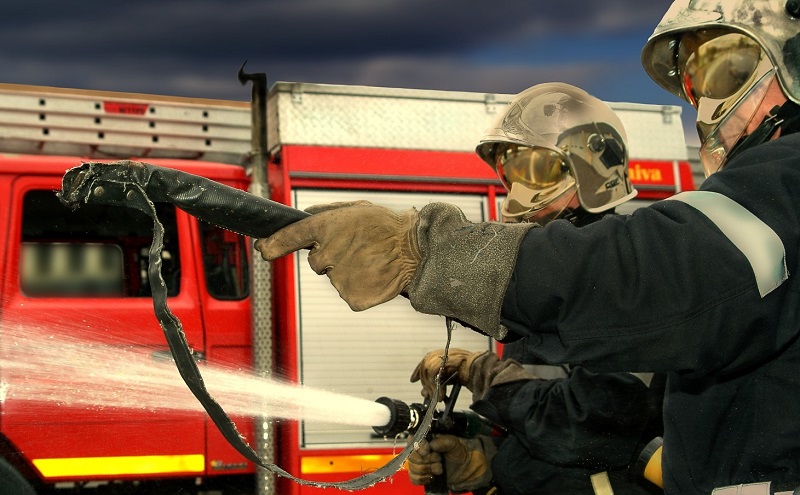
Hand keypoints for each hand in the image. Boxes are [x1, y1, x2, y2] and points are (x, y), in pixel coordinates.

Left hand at [254, 201, 420, 310]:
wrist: (415, 249)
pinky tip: (374, 275)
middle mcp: (328, 254)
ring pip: (336, 278)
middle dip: (333, 257)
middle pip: (317, 262)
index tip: (264, 249)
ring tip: (371, 260)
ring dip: (350, 271)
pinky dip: (361, 287)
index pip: (289, 236)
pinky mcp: (352, 297)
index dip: (273, 244)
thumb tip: (305, 216)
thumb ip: (327, 212)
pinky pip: (349, 294)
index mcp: (326, 227)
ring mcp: (339, 278)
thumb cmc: (388, 226)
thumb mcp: (357, 208)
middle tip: (358, 249)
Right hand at [408, 435, 493, 492]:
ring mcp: (417, 463)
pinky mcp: (419, 475)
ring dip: (428, 470)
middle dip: (427, 461)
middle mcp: (418, 450)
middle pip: (412, 457)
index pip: (413, 440)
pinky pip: (414, 479)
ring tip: (440, 468)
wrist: (463, 467)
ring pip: (413, 468)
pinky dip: (423, 479)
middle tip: (439, 460)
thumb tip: (433, 444)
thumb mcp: (454, 443)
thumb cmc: (457, 451)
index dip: (419, 447)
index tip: (427, 451)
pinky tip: (432, 477)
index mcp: (425, 439)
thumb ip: (444, 442)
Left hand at [410, 348, 482, 400]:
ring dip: (431, 387)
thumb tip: (424, 393)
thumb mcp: (449, 378)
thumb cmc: (467, 373)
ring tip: (437, 397)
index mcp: (442, 353)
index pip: (424, 361)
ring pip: (427, 371)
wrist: (478, 370)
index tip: (413, 380)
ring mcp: (443, 355)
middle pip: (424, 366)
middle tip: (428, 394)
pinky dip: (437, 388)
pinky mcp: (444, 360)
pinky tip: (441, 396)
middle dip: (424, 382)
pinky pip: (433, 375)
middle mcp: (441, 352)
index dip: (417, 371)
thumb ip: (437, 382)